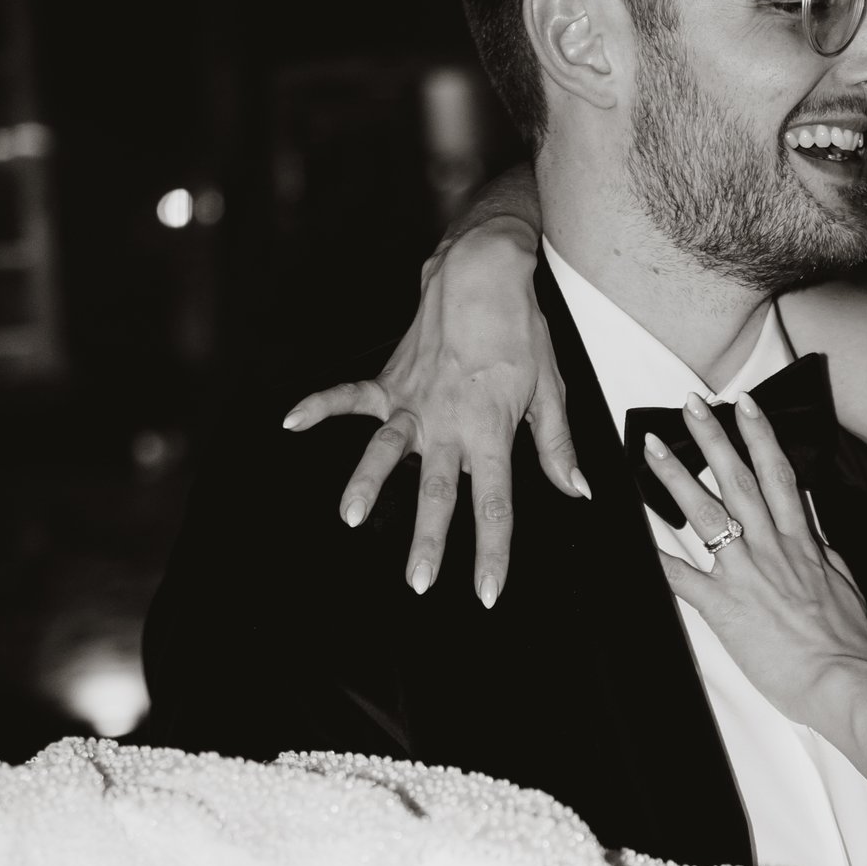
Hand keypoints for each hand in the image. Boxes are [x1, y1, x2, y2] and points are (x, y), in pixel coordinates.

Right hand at [281, 220, 585, 605]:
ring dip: (366, 484)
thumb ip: (556, 447)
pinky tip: (291, 423)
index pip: (494, 505)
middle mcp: (448, 422)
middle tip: (416, 582)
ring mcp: (414, 401)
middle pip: (437, 491)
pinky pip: (350, 397)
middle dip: (426, 540)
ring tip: (350, 518)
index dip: (492, 553)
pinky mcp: (390, 380)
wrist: (483, 272)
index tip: (486, 593)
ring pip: (385, 451)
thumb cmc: (520, 331)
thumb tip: (575, 490)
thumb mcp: (550, 390)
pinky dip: (319, 406)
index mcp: (491, 431)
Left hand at [647, 396, 866, 731]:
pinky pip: (680, 574)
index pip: (778, 473)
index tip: (746, 406)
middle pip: (738, 478)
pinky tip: (633, 529)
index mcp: (800, 540)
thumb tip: (812, 525)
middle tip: (690, 404)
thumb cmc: (843, 640)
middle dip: (713, 437)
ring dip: (677, 474)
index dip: (761, 435)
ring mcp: (745, 572)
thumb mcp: (842, 580)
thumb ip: (821, 548)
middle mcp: (770, 547)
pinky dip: (655, 552)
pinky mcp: (723, 605)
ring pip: (706, 511)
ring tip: (651, 447)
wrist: (839, 677)